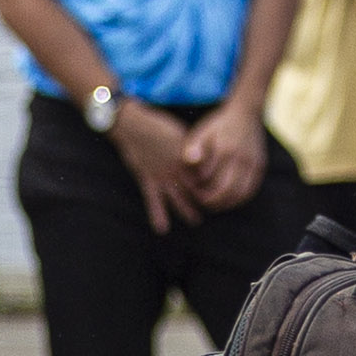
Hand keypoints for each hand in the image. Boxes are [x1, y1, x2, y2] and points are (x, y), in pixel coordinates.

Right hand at [110, 103, 204, 234]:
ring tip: (195, 221)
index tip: (221, 188)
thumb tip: (200, 156)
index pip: (205, 173)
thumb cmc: (157, 126)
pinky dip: (157, 215)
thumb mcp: (179, 134)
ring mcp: (163, 175)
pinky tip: (161, 229)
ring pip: (178, 196)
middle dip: (206, 199)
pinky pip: (153, 201)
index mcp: (188, 156)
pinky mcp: (148, 180)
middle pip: (196, 187)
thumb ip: (190, 148)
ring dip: (187, 209)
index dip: (214, 182)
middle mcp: (178, 167)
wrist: (134, 126)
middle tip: (216, 208)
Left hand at [176, 103, 268, 213]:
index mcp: (224, 149)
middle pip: (225, 191)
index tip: (190, 193)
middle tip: (201, 202)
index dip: (198, 189)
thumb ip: (193, 147)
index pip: (208, 180)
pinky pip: (250, 190)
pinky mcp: (260, 166)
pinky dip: (239, 199)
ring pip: (240, 194)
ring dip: (226, 204)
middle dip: (211, 201)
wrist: (246, 112)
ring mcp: (252, 163)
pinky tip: (229, 200)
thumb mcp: (202, 131)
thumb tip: (189, 162)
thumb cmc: (218, 124)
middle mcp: (240, 158)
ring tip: (214, 205)